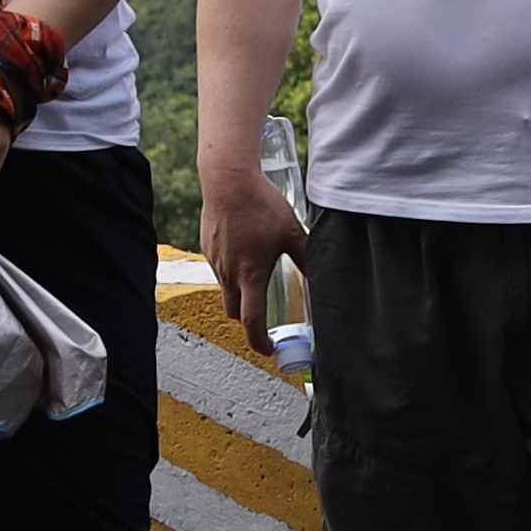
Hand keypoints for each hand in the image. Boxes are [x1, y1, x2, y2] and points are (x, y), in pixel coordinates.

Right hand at [195, 142, 311, 334]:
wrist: (227, 181)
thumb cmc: (261, 205)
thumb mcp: (292, 232)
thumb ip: (307, 257)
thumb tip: (323, 274)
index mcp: (251, 275)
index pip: (252, 322)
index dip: (260, 342)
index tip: (269, 349)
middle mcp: (229, 274)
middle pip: (235, 312)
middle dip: (250, 322)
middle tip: (266, 321)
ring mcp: (215, 262)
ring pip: (227, 290)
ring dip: (241, 295)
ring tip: (259, 279)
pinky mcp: (208, 249)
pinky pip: (220, 270)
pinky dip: (233, 272)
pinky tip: (247, 252)